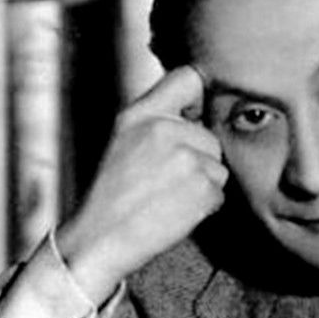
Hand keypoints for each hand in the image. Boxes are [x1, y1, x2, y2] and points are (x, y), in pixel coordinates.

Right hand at [57, 65, 227, 302]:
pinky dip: (205, 206)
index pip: (189, 78)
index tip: (193, 118)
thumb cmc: (113, 195)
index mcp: (141, 114)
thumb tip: (199, 111)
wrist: (99, 239)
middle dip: (199, 159)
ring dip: (203, 184)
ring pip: (218, 166)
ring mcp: (186, 158)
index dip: (199, 99)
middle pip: (211, 136)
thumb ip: (158, 119)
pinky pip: (219, 193)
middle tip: (167, 181)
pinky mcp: (202, 188)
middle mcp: (164, 130)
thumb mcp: (124, 140)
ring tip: (169, 196)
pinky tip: (176, 211)